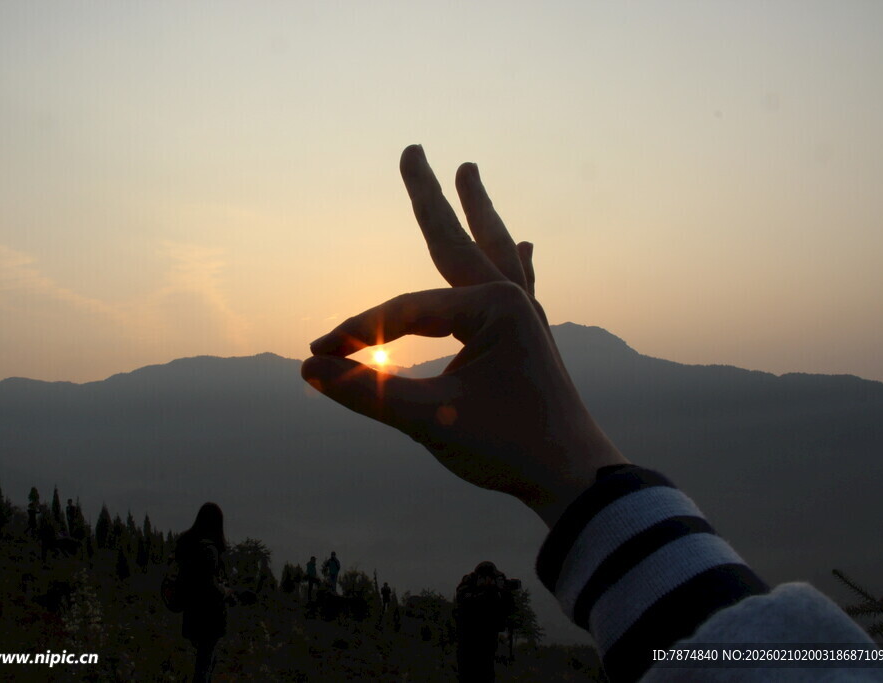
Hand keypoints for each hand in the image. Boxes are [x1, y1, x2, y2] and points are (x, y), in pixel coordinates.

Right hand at [301, 145, 626, 526]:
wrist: (574, 481)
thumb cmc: (508, 449)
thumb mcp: (428, 420)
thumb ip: (366, 393)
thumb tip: (308, 367)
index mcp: (492, 308)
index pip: (404, 311)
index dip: (356, 332)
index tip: (318, 355)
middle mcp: (511, 300)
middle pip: (457, 241)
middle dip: (431, 197)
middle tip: (413, 149)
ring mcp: (525, 315)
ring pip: (493, 252)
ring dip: (480, 213)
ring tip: (470, 170)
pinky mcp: (530, 336)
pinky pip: (520, 283)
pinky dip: (515, 260)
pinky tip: (525, 243)